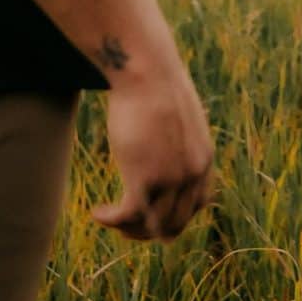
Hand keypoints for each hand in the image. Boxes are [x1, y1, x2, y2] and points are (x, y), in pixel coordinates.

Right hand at [92, 53, 216, 240]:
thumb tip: (164, 138)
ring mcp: (170, 179)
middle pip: (175, 223)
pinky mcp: (143, 178)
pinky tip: (97, 214)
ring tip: (110, 219)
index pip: (198, 205)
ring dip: (129, 228)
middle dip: (151, 228)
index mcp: (204, 159)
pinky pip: (127, 215)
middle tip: (128, 224)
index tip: (153, 208)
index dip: (175, 213)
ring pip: (151, 226)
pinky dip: (111, 220)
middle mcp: (192, 175)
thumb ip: (177, 134)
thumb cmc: (157, 85)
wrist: (147, 71)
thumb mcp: (177, 113)